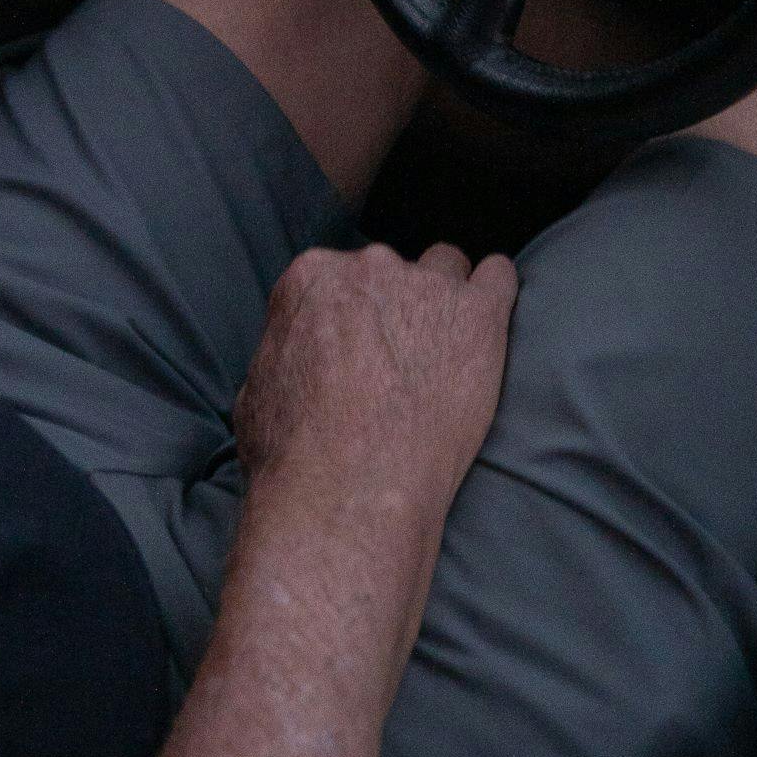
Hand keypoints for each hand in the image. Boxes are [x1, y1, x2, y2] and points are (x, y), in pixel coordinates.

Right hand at [236, 239, 517, 545]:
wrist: (347, 489)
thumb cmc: (293, 455)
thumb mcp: (257, 393)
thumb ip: (282, 355)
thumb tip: (291, 361)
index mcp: (312, 278)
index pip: (340, 275)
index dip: (353, 316)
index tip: (360, 349)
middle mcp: (369, 267)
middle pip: (394, 270)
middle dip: (397, 308)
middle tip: (400, 364)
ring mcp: (426, 285)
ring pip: (448, 268)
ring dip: (447, 301)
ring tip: (448, 353)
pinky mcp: (478, 314)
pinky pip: (499, 277)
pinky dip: (496, 296)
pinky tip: (488, 332)